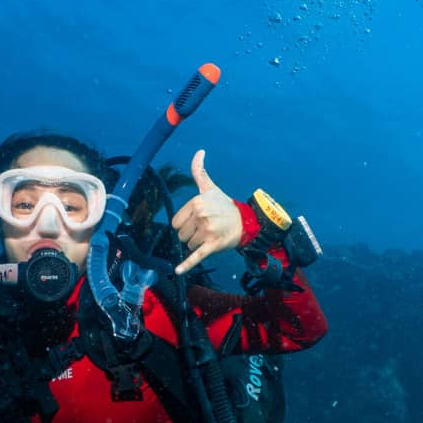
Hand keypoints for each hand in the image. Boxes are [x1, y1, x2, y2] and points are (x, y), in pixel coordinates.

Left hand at [171, 149, 241, 275]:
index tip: (198, 220)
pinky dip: (186, 265)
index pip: (176, 222)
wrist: (245, 222)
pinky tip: (177, 271)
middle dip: (190, 234)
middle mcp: (201, 216)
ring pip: (188, 245)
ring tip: (210, 236)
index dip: (185, 224)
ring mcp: (207, 232)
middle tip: (205, 228)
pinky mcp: (212, 246)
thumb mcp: (210, 188)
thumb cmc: (224, 205)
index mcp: (197, 203)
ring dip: (196, 244)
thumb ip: (200, 171)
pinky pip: (196, 256)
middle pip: (181, 235)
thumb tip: (199, 151)